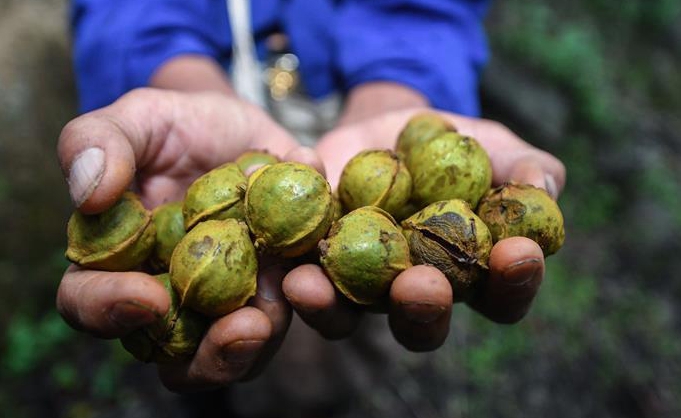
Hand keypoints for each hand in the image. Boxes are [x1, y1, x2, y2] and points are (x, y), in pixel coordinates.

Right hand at [56, 88, 322, 389]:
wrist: (239, 126)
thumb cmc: (176, 126)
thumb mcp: (138, 117)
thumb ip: (100, 142)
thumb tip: (89, 192)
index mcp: (115, 265)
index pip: (89, 303)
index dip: (109, 310)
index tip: (147, 297)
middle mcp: (171, 298)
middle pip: (176, 356)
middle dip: (212, 354)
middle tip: (245, 326)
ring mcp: (229, 303)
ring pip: (242, 353)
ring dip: (271, 338)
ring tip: (298, 292)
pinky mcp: (279, 290)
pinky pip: (299, 313)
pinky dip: (319, 296)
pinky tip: (321, 257)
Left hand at [282, 107, 564, 350]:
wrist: (388, 129)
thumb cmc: (455, 145)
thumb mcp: (492, 145)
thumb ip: (523, 165)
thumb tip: (543, 188)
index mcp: (470, 277)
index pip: (501, 296)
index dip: (514, 283)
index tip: (518, 252)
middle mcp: (416, 293)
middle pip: (422, 323)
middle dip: (423, 308)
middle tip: (423, 285)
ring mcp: (362, 285)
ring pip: (352, 314)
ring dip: (337, 307)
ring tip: (319, 286)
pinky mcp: (318, 265)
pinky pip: (304, 277)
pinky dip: (296, 271)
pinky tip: (290, 261)